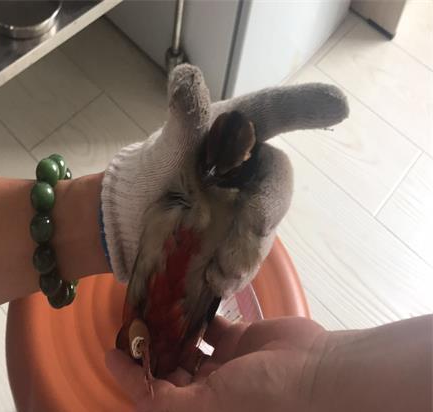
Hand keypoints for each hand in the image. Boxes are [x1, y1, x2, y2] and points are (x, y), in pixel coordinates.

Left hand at [101, 64, 347, 281]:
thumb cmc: (148, 175)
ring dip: (248, 250)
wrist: (125, 225)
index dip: (303, 108)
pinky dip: (235, 272)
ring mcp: (242, 211)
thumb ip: (180, 121)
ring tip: (220, 271)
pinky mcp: (234, 246)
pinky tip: (216, 283)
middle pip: (275, 184)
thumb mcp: (161, 151)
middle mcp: (246, 172)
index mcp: (231, 136)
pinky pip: (245, 259)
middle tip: (255, 223)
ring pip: (262, 229)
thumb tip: (187, 75)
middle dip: (268, 206)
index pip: (272, 114)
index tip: (338, 105)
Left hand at [105, 316, 326, 411]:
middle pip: (169, 374)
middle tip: (129, 327)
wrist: (320, 374)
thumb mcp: (209, 409)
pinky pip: (211, 328)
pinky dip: (196, 318)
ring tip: (147, 311)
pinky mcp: (240, 340)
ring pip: (187, 348)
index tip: (109, 354)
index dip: (132, 379)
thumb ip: (170, 409)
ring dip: (169, 333)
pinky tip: (179, 302)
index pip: (156, 399)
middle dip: (149, 354)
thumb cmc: (263, 400)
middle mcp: (212, 395)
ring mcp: (227, 367)